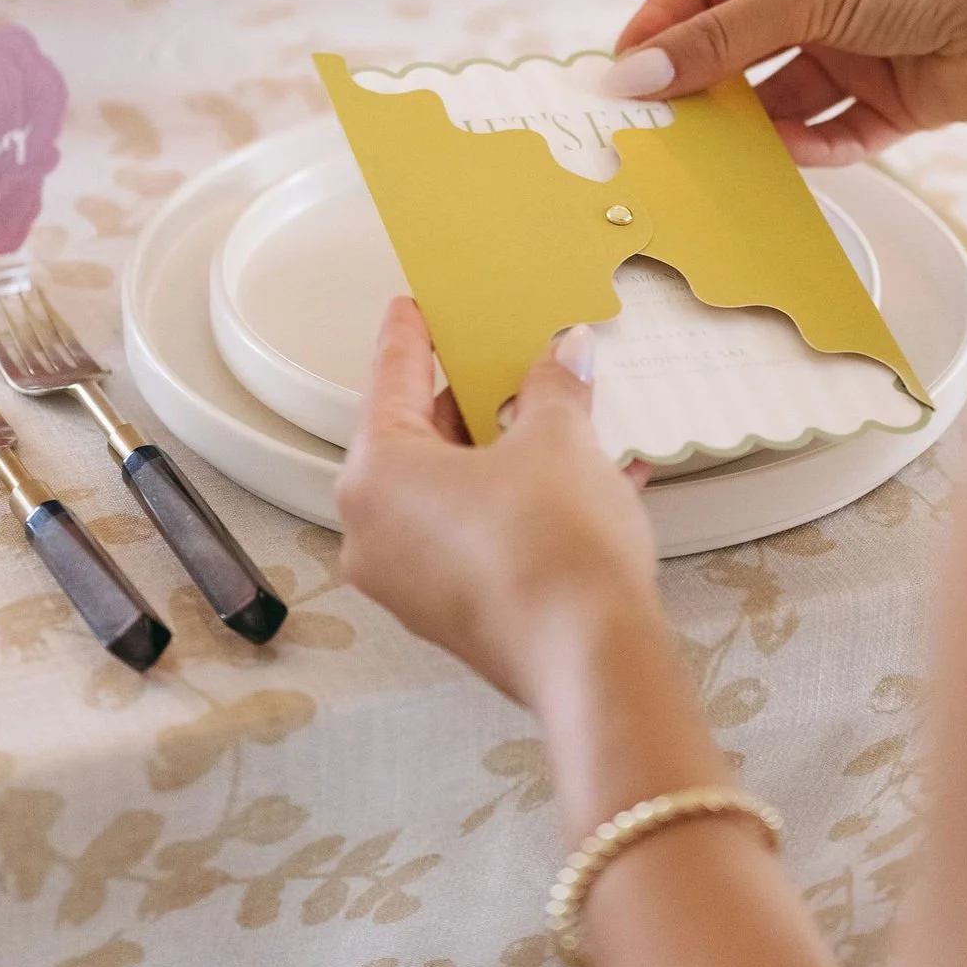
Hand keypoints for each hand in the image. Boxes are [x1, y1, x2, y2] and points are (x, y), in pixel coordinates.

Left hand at [337, 299, 659, 707]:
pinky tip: (584, 483)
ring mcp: (410, 582)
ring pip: (452, 493)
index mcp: (375, 476)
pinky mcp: (453, 614)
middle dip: (473, 402)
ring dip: (504, 456)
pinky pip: (477, 538)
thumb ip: (554, 386)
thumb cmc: (553, 550)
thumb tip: (563, 357)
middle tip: (509, 363)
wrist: (592, 657)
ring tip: (561, 420)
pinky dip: (518, 506)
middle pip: (417, 440)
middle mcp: (375, 533)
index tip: (413, 310)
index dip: (411, 337)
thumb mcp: (559, 438)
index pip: (390, 381)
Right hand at [607, 0, 966, 162]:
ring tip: (717, 159)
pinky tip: (789, 160)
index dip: (657, 29)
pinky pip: (829, 133)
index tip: (624, 78)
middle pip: (732, 51)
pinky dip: (808, 150)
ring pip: (777, 102)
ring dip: (750, 129)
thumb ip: (720, 38)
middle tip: (661, 130)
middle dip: (699, 88)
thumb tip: (636, 72)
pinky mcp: (884, 102)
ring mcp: (848, 52)